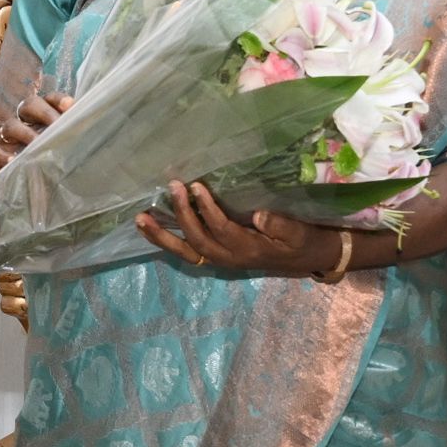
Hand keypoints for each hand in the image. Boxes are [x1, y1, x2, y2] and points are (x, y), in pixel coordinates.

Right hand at [0, 91, 73, 176]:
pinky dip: (3, 155)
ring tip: (37, 145)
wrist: (21, 182)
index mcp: (43, 117)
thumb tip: (91, 134)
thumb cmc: (48, 161)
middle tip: (56, 126)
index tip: (70, 106)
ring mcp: (8, 137)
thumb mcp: (61, 149)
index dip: (58, 100)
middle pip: (28, 105)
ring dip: (25, 133)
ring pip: (11, 125)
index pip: (49, 99)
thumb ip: (71, 139)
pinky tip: (14, 161)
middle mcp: (25, 122)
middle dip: (43, 112)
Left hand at [135, 181, 344, 278]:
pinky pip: (187, 252)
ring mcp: (220, 260)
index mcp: (248, 249)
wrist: (306, 259)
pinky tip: (150, 229)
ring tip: (140, 219)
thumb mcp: (299, 233)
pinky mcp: (216, 258)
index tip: (197, 186)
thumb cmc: (302, 241)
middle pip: (198, 240)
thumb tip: (260, 215)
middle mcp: (229, 258)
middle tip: (171, 188)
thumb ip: (280, 225)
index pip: (221, 229)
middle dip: (181, 215)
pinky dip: (167, 242)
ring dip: (162, 236)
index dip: (207, 209)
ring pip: (186, 251)